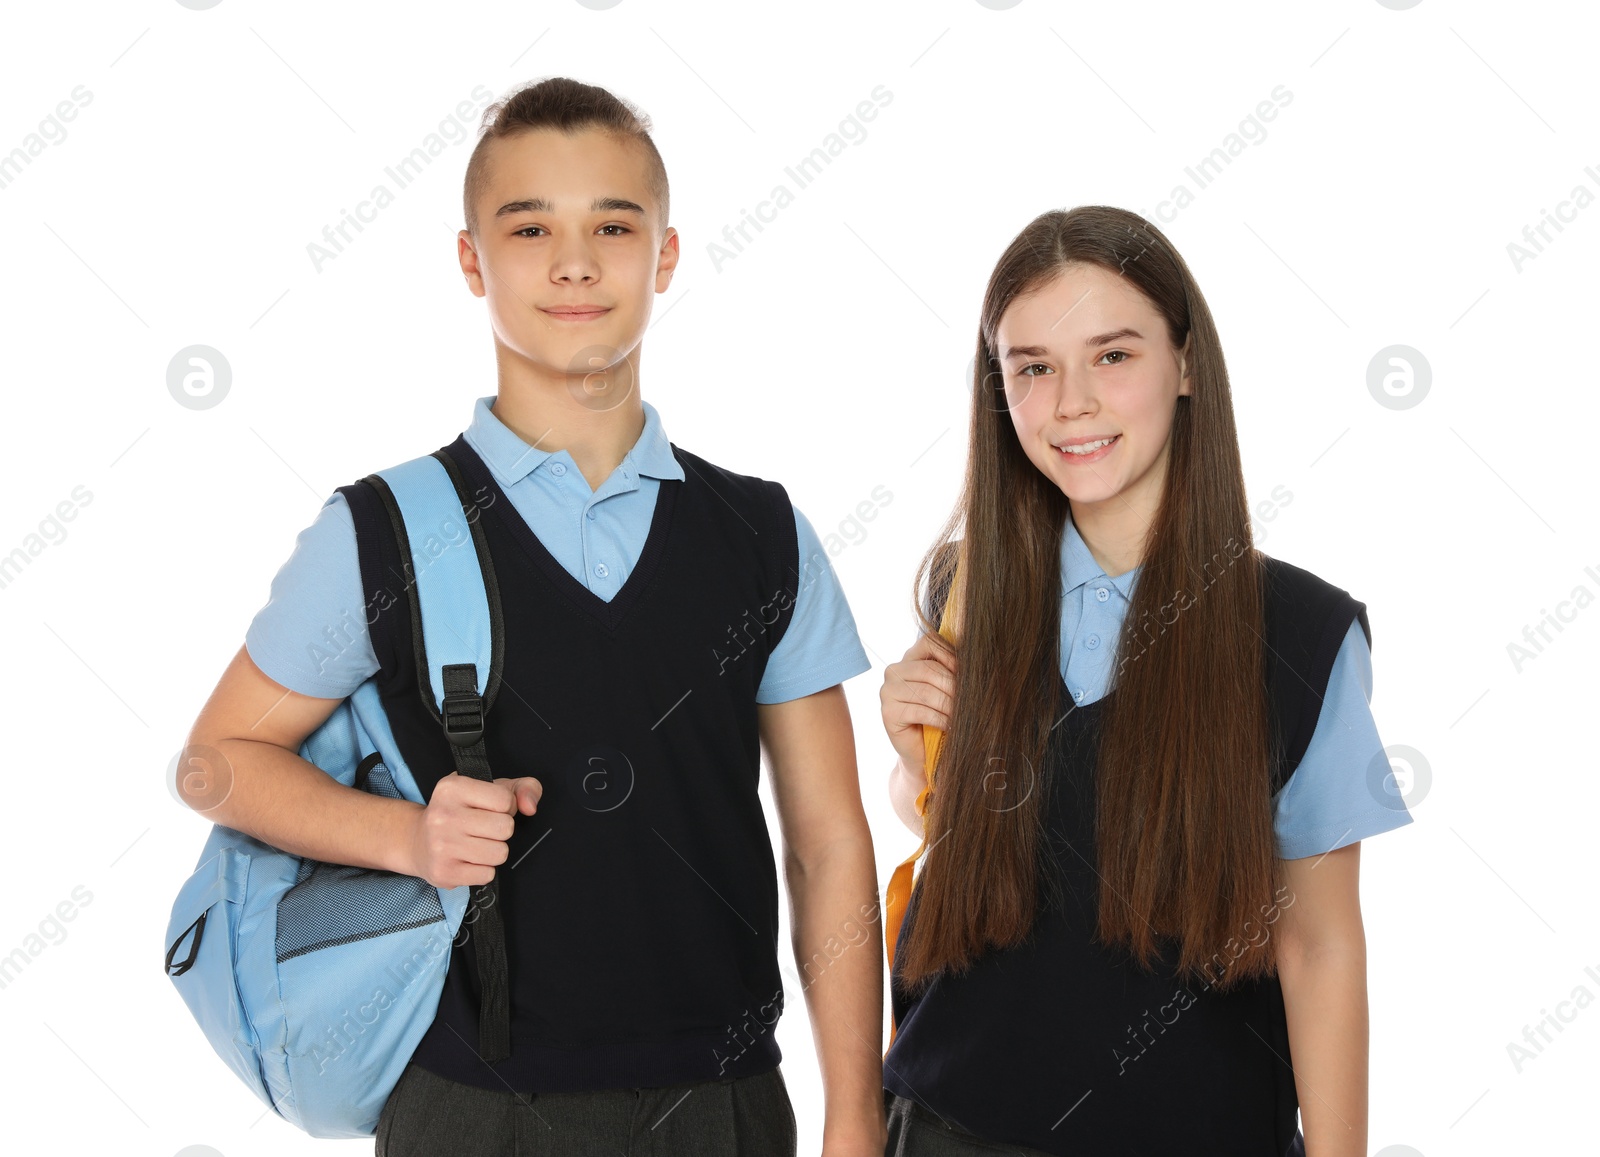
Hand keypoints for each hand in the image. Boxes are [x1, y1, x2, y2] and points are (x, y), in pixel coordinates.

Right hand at [403, 772, 541, 888]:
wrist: (416, 841)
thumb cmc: (461, 811)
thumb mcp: (490, 788)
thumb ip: (524, 788)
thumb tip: (530, 807)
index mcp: (453, 787)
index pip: (505, 800)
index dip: (506, 807)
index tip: (490, 810)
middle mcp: (443, 815)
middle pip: (505, 828)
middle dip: (501, 830)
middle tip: (482, 829)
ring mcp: (441, 845)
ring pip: (500, 853)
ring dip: (494, 851)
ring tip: (475, 845)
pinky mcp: (443, 872)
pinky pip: (487, 875)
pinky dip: (483, 870)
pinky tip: (467, 860)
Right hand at [879, 629, 957, 770]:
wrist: (924, 751)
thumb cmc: (940, 716)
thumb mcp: (947, 688)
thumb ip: (953, 670)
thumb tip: (975, 659)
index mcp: (909, 659)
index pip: (929, 642)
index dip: (951, 655)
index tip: (968, 673)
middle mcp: (894, 671)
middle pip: (929, 670)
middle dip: (954, 686)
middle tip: (971, 700)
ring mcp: (887, 692)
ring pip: (926, 692)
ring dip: (950, 706)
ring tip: (963, 716)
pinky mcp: (888, 713)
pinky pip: (920, 711)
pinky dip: (941, 719)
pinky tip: (951, 726)